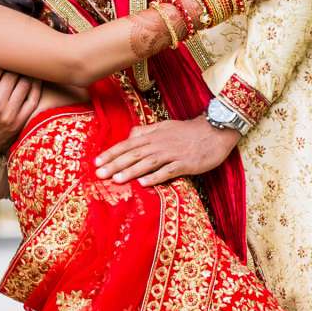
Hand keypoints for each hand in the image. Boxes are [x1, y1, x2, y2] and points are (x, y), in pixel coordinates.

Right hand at [0, 59, 43, 165]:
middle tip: (13, 57)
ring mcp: (10, 115)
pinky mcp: (20, 122)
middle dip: (12, 63)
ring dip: (25, 72)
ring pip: (24, 83)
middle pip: (12, 74)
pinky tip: (33, 78)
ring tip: (23, 65)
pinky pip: (33, 98)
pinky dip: (35, 85)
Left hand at [94, 116, 239, 188]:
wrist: (216, 131)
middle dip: (115, 164)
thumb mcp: (165, 126)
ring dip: (131, 171)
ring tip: (116, 179)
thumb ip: (146, 131)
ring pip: (147, 163)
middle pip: (134, 154)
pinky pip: (168, 171)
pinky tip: (144, 183)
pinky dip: (155, 177)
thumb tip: (129, 135)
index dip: (111, 153)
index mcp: (154, 135)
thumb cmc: (189, 131)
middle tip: (99, 174)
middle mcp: (160, 143)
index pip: (127, 144)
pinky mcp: (185, 163)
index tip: (96, 162)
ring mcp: (173, 154)